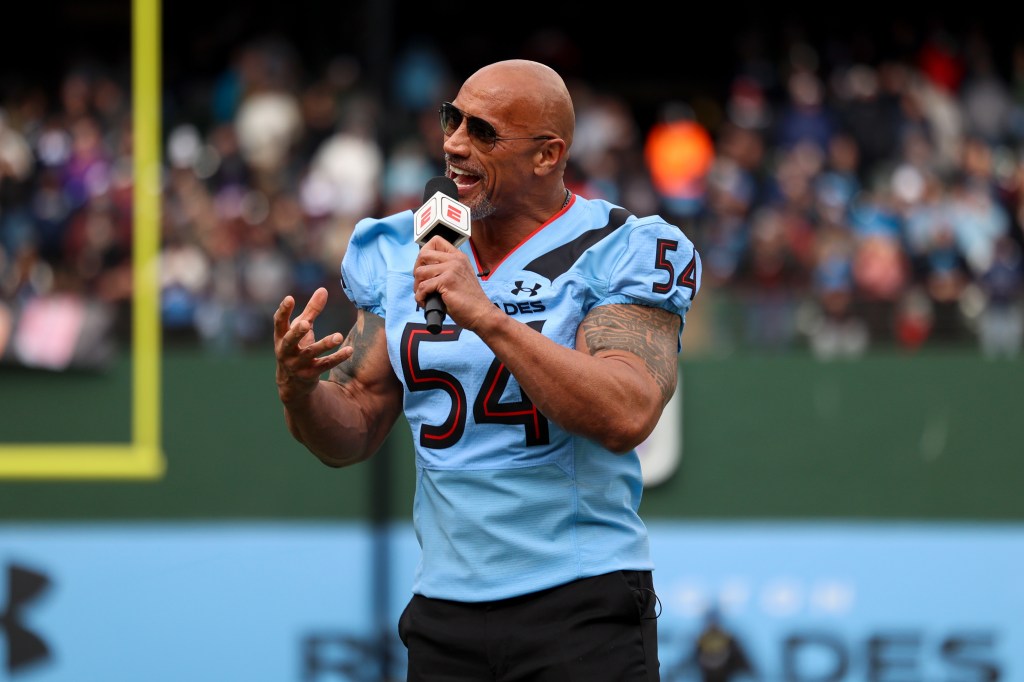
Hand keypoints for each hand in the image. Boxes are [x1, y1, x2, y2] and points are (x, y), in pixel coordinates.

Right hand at [273, 287, 350, 403]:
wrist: (292, 383)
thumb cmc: (296, 347)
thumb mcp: (301, 328)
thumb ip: (311, 310)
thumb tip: (323, 289)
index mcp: (281, 337)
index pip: (278, 322)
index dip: (283, 311)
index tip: (290, 298)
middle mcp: (286, 351)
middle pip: (289, 341)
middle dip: (297, 332)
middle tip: (305, 323)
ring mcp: (297, 364)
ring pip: (311, 353)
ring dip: (324, 344)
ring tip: (338, 336)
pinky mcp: (310, 374)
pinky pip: (325, 364)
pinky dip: (337, 358)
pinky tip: (349, 350)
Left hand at [413, 236, 497, 330]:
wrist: (481, 313)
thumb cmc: (470, 300)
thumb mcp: (460, 277)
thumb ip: (446, 269)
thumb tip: (424, 270)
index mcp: (458, 257)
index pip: (435, 241)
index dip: (424, 253)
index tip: (424, 267)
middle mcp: (455, 260)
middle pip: (423, 254)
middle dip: (416, 270)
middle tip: (420, 283)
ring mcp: (451, 269)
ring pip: (420, 272)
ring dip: (417, 286)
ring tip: (424, 295)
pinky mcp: (447, 281)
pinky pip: (423, 287)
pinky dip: (420, 297)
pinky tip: (425, 302)